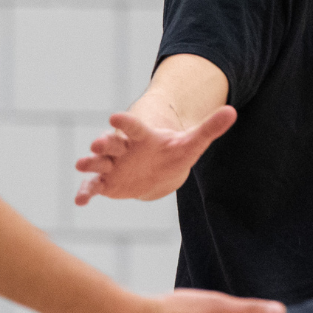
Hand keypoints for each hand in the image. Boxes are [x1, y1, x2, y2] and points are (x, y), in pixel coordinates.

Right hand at [74, 106, 237, 205]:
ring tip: (81, 164)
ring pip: (98, 162)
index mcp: (142, 136)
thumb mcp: (193, 142)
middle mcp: (123, 148)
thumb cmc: (174, 152)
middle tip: (97, 144)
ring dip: (90, 163)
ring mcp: (113, 165)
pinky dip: (86, 192)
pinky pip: (94, 186)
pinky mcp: (107, 182)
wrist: (161, 170)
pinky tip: (80, 201)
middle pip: (111, 142)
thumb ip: (210, 128)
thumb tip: (233, 111)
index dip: (125, 122)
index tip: (115, 117)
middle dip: (103, 143)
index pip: (133, 127)